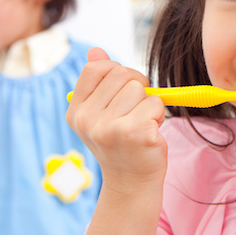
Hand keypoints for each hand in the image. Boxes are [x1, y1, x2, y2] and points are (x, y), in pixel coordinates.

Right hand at [66, 47, 167, 191]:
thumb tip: (95, 50)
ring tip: (141, 125)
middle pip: (122, 74)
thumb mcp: (102, 112)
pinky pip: (155, 103)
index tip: (123, 89)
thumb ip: (99, 81)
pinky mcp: (134, 133)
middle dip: (137, 87)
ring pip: (140, 88)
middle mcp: (87, 120)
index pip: (96, 68)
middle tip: (136, 111)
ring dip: (149, 104)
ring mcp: (109, 128)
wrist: (131, 184)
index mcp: (76, 111)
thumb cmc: (121, 143)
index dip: (116, 72)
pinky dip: (159, 116)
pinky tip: (149, 134)